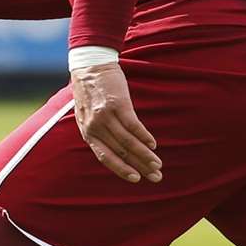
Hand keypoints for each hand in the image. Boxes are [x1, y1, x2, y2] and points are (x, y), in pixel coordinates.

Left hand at [70, 62, 160, 182]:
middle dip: (139, 166)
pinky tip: (153, 145)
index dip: (122, 169)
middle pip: (120, 152)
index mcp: (87, 132)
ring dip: (145, 154)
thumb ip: (99, 132)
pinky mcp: (118, 104)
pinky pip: (133, 125)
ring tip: (158, 163)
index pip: (105, 157)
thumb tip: (117, 148)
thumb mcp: (87, 116)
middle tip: (156, 176)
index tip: (136, 179)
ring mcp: (106, 115)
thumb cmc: (91, 92)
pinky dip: (144, 136)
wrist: (90, 65)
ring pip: (128, 141)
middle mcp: (95, 127)